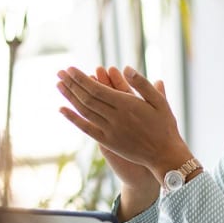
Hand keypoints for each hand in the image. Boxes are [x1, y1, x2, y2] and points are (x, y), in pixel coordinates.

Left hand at [56, 65, 189, 179]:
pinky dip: (73, 119)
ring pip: (84, 111)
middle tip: (59, 72)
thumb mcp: (159, 101)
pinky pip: (86, 129)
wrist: (164, 155)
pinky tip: (62, 109)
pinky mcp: (108, 142)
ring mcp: (109, 131)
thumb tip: (126, 68)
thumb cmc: (164, 126)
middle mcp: (115, 117)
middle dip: (71, 84)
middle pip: (86, 98)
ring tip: (59, 85)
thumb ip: (142, 84)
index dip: (80, 78)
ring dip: (69, 97)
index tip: (70, 69)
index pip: (96, 88)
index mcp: (127, 104)